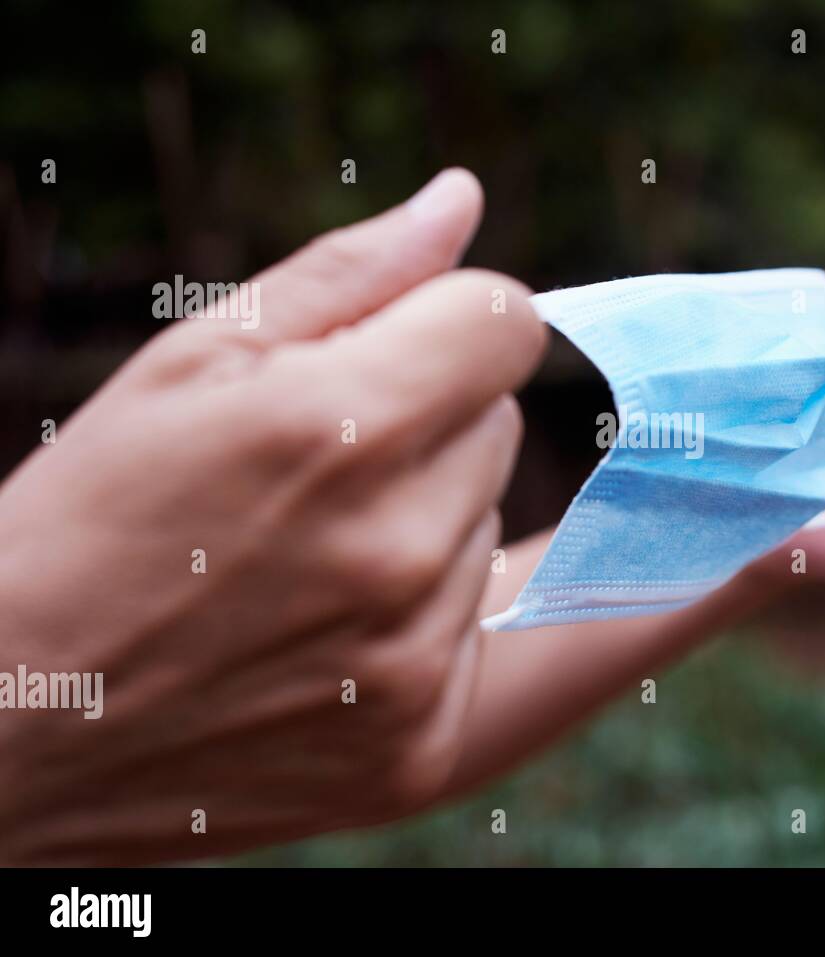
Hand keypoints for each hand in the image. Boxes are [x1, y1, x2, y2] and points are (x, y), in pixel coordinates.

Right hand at [0, 169, 546, 862]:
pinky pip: (484, 629)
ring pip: (485, 525)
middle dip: (428, 423)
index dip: (455, 320)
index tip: (405, 346)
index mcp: (339, 428)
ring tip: (304, 557)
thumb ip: (347, 272)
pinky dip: (424, 614)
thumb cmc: (92, 520)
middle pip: (501, 425)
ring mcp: (415, 663)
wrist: (14, 724)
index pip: (507, 322)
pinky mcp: (421, 746)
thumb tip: (461, 200)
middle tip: (314, 470)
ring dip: (424, 521)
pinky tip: (326, 630)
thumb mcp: (187, 364)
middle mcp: (396, 550)